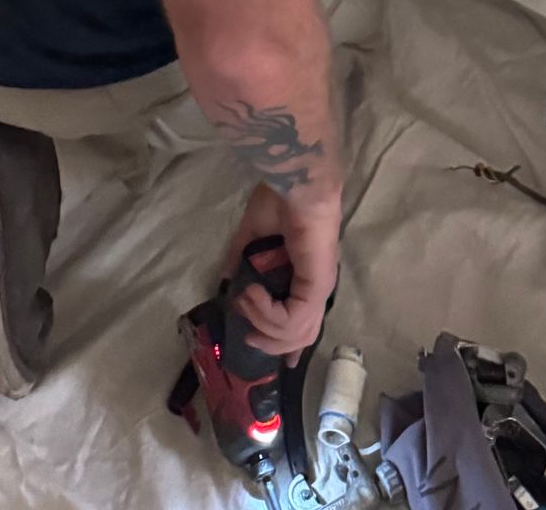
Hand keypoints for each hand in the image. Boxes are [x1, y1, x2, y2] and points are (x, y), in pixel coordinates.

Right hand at [225, 182, 338, 357]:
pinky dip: (266, 313)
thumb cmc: (280, 200)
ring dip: (262, 324)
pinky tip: (252, 293)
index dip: (292, 346)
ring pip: (295, 334)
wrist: (296, 181)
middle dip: (271, 344)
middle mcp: (317, 287)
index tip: (286, 364)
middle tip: (248, 336)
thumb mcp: (253, 234)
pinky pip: (291, 319)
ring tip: (244, 299)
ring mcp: (319, 288)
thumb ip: (241, 257)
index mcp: (307, 276)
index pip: (305, 322)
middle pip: (301, 337)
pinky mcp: (316, 286)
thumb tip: (226, 279)